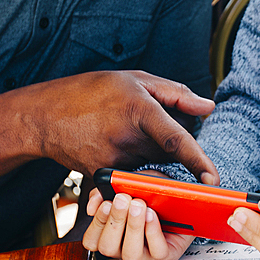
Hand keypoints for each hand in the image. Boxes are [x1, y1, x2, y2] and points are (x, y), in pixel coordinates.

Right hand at [13, 70, 218, 183]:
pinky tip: (119, 146)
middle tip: (155, 124)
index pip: (175, 139)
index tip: (213, 180)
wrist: (45, 116)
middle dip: (174, 144)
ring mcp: (113, 160)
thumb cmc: (93, 92)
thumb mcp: (136, 79)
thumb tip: (208, 107)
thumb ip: (177, 94)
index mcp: (138, 110)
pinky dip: (136, 165)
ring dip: (155, 154)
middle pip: (170, 153)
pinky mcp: (102, 175)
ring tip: (130, 131)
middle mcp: (126, 139)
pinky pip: (133, 175)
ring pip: (153, 165)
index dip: (197, 160)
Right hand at [81, 188, 193, 259]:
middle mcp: (124, 249)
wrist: (182, 198)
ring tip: (139, 205)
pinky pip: (157, 251)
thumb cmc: (152, 193)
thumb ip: (106, 191)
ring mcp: (145, 255)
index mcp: (111, 235)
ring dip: (133, 227)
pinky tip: (152, 215)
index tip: (106, 203)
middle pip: (108, 248)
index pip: (91, 241)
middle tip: (123, 199)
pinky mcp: (166, 255)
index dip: (96, 224)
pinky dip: (152, 232)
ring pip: (131, 254)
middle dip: (115, 222)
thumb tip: (91, 207)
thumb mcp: (128, 184)